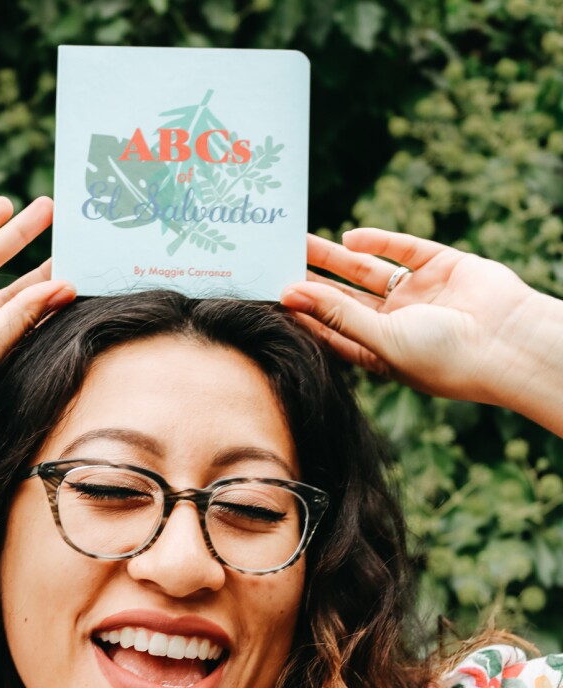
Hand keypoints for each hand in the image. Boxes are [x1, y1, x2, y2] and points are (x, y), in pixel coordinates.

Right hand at [0, 195, 73, 437]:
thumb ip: (24, 315)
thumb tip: (64, 288)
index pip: (26, 321)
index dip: (52, 298)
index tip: (82, 275)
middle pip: (13, 288)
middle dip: (42, 262)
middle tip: (72, 238)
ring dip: (17, 233)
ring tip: (49, 209)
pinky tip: (6, 207)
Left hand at [280, 228, 538, 403]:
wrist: (509, 343)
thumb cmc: (443, 358)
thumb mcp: (382, 340)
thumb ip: (338, 314)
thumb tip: (291, 294)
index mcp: (377, 349)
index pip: (329, 328)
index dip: (302, 312)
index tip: (271, 294)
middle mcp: (393, 322)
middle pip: (342, 297)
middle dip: (311, 279)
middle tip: (278, 260)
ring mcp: (416, 294)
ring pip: (365, 271)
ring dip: (334, 256)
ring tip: (300, 241)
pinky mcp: (440, 266)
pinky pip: (403, 249)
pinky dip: (378, 241)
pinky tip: (349, 238)